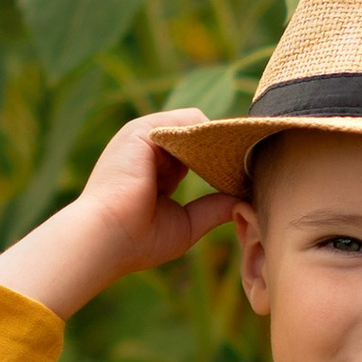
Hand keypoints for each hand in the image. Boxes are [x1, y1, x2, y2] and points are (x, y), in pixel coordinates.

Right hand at [0, 113, 240, 319]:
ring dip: (220, 141)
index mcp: (155, 169)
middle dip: (224, 149)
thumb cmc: (137, 240)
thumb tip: (242, 202)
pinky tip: (226, 156)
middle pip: (198, 135)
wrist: (104, 239)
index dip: (220, 161)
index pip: (195, 152)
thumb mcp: (185, 224)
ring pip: (196, 125)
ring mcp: (143, 135)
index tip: (246, 174)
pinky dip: (210, 135)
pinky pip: (189, 121)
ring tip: (245, 160)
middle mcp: (148, 148)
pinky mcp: (142, 131)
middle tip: (257, 164)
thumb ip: (212, 209)